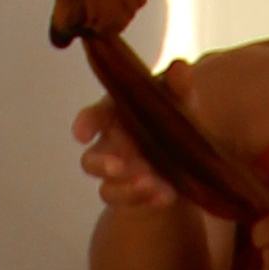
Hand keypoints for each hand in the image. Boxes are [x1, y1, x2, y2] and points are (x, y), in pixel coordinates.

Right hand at [74, 96, 189, 216]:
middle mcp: (110, 146)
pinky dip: (146, 200)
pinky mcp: (130, 196)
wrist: (186, 157)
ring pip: (108, 186)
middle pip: (92, 159)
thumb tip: (181, 68)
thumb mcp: (180, 101)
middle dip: (104, 164)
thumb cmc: (174, 118)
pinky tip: (166, 196)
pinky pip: (128, 202)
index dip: (85, 124)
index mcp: (115, 115)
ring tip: (152, 184)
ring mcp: (118, 175)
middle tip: (120, 166)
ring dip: (128, 188)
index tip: (82, 133)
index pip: (93, 117)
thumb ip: (178, 86)